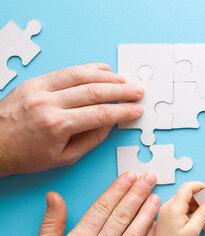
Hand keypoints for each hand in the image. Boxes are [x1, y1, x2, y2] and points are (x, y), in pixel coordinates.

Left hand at [0, 63, 143, 176]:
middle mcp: (48, 104)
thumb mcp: (64, 157)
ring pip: (80, 76)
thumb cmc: (26, 155)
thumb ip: (91, 140)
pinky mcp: (33, 82)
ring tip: (124, 80)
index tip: (136, 110)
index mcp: (57, 125)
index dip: (123, 111)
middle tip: (137, 91)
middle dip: (121, 92)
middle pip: (94, 92)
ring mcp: (39, 90)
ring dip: (106, 77)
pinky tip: (101, 69)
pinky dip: (85, 68)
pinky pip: (64, 71)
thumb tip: (110, 124)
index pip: (100, 114)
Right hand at [14, 172, 159, 235]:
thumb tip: (55, 197)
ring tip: (156, 198)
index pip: (102, 208)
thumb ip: (52, 222)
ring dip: (147, 214)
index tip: (130, 176)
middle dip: (138, 194)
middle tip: (150, 178)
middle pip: (122, 217)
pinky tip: (156, 227)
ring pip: (135, 235)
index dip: (118, 189)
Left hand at [149, 182, 204, 235]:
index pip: (188, 187)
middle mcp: (168, 207)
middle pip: (186, 194)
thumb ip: (204, 213)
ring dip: (197, 207)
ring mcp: (166, 212)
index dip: (201, 186)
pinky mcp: (166, 218)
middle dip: (200, 198)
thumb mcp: (194, 229)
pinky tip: (200, 223)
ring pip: (184, 202)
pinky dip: (192, 213)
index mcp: (174, 207)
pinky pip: (181, 210)